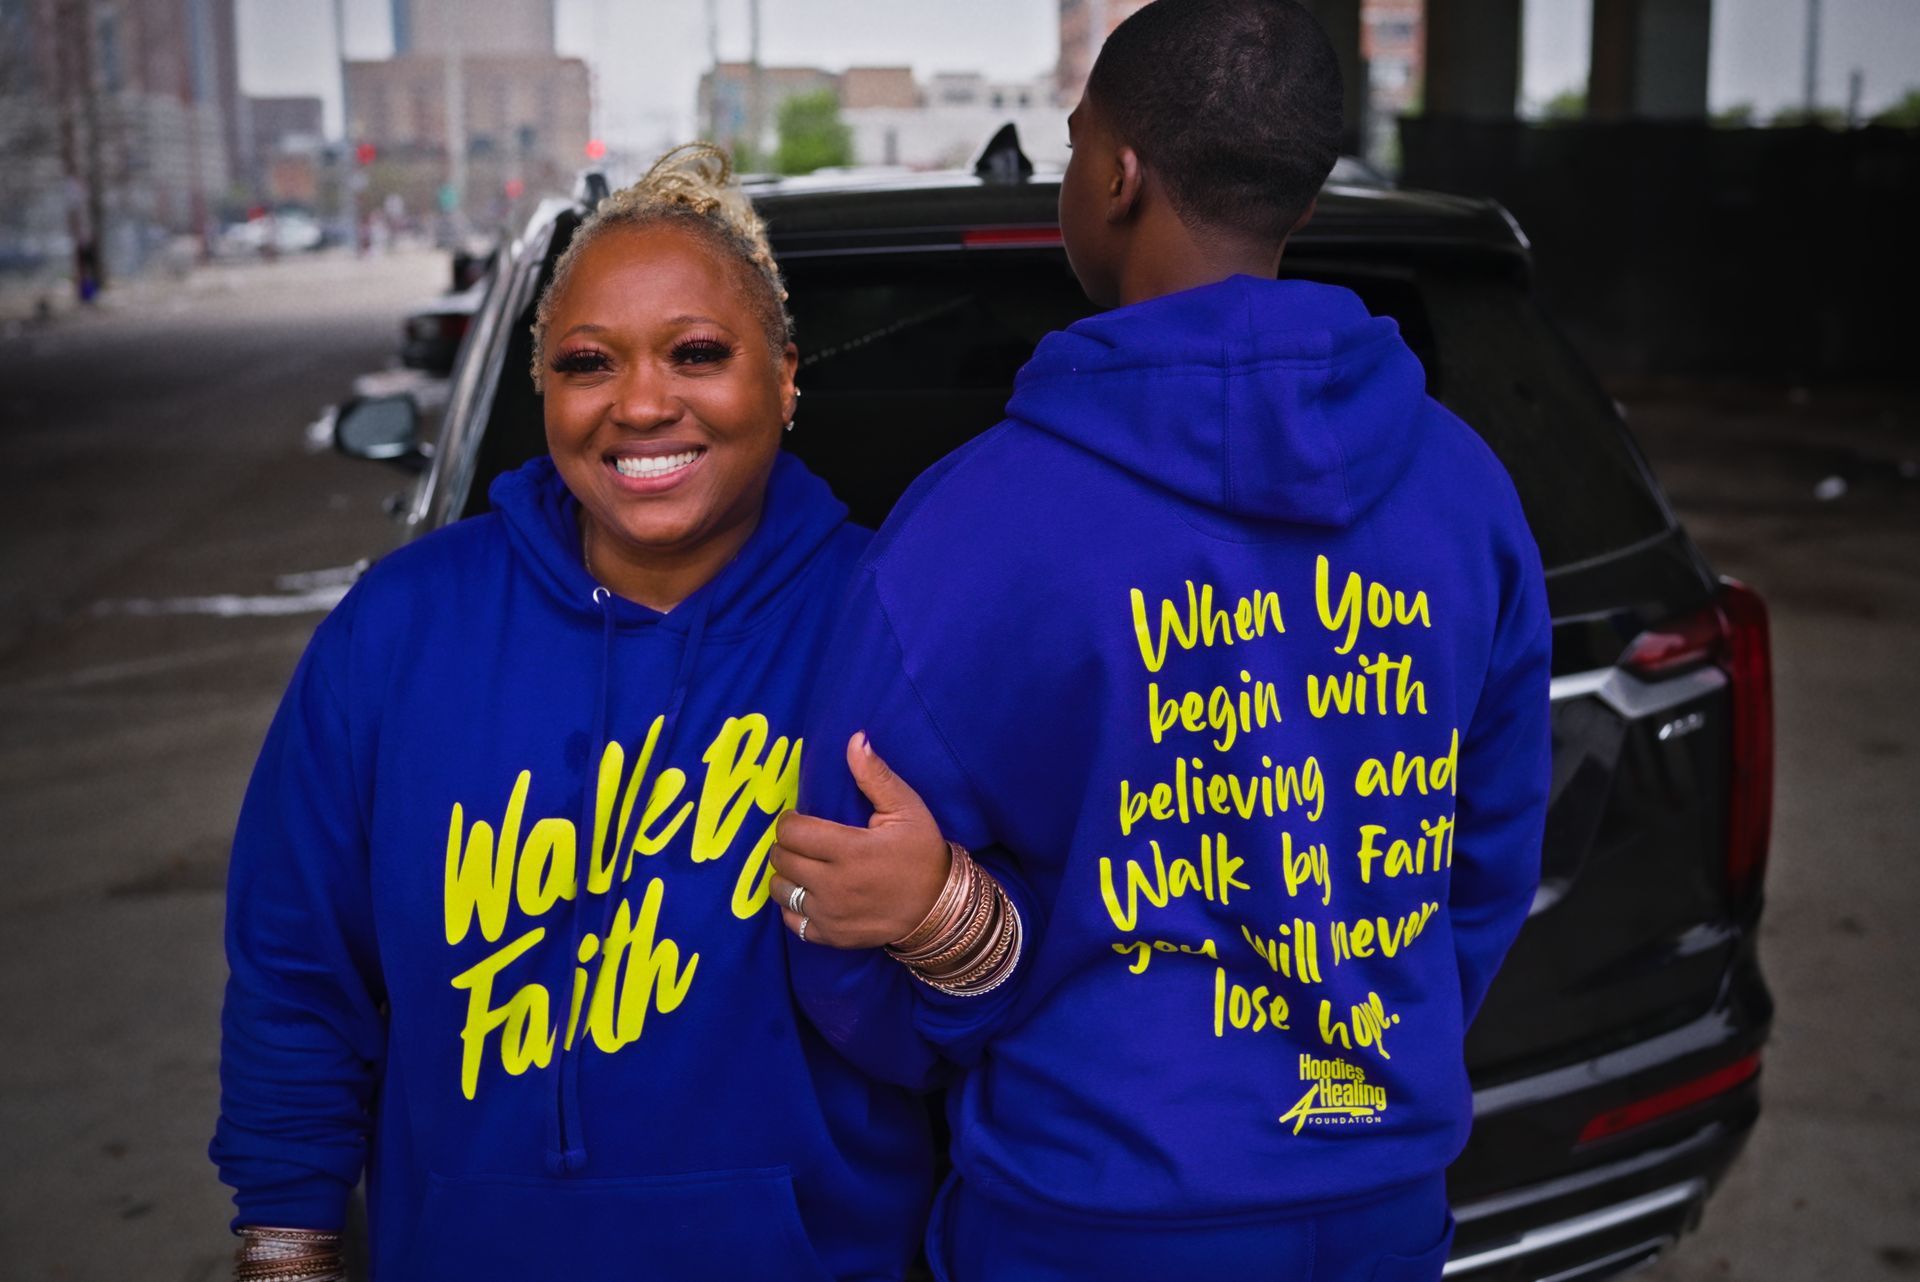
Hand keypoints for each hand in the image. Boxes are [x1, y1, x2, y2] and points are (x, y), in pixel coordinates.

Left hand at [770, 733, 951, 948]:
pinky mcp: (830, 937)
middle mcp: (834, 885)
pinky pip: (790, 921)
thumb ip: (875, 776)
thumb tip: (855, 739)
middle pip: (781, 858)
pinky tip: (810, 894)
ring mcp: (830, 914)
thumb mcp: (907, 809)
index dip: (790, 821)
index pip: (792, 831)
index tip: (801, 819)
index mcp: (850, 849)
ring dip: (786, 875)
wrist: (940, 908)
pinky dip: (793, 907)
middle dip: (787, 844)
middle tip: (803, 841)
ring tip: (803, 866)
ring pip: (780, 890)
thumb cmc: (922, 853)